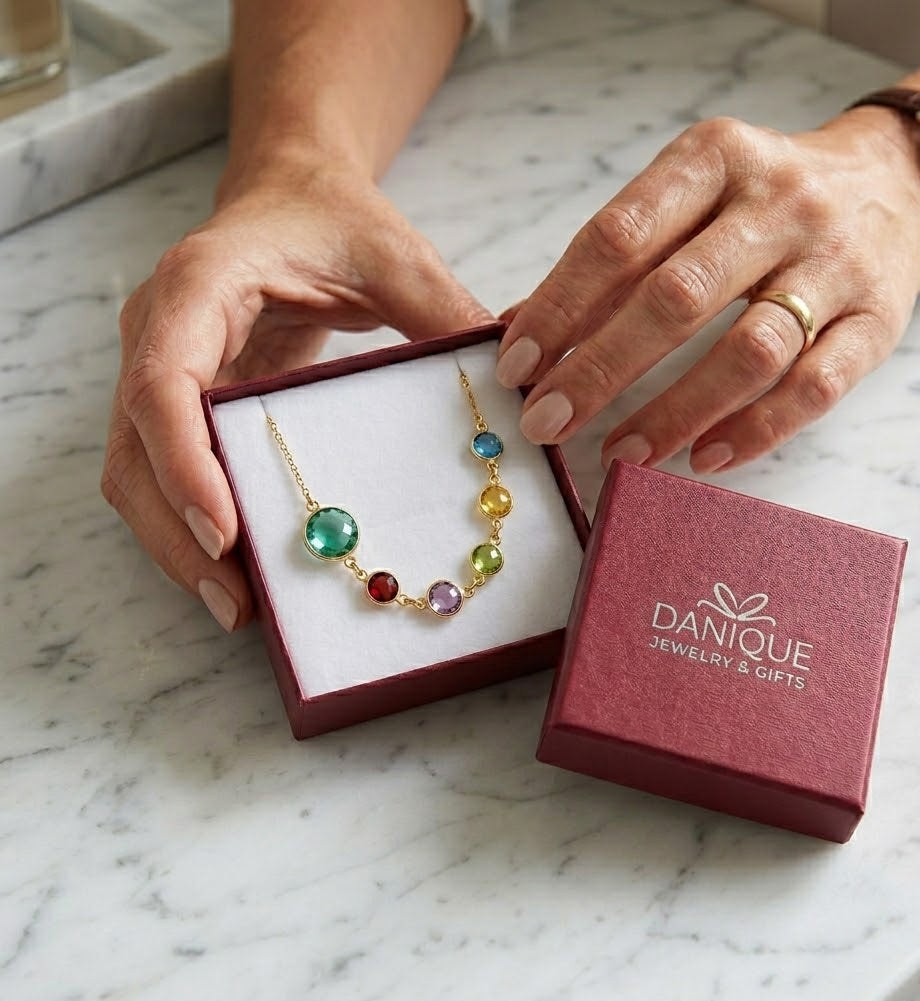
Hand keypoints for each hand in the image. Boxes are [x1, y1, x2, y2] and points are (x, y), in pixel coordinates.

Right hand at [103, 153, 490, 630]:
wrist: (291, 197)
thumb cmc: (336, 219)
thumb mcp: (398, 256)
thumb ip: (444, 316)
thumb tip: (510, 390)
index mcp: (199, 286)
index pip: (164, 383)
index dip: (185, 462)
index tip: (223, 532)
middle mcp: (159, 332)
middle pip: (133, 449)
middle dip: (176, 533)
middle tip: (237, 604)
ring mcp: (159, 370)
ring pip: (136, 473)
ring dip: (176, 545)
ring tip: (239, 609)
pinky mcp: (181, 402)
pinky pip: (165, 473)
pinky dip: (192, 525)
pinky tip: (241, 570)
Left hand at [497, 107, 919, 471]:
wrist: (899, 184)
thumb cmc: (764, 203)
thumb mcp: (690, 199)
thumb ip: (613, 260)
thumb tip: (519, 331)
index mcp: (714, 159)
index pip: (619, 236)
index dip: (560, 306)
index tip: (516, 366)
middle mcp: (777, 204)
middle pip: (675, 297)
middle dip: (600, 368)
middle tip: (546, 423)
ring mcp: (834, 263)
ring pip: (748, 348)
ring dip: (673, 411)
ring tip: (619, 454)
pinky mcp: (877, 321)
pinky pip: (814, 387)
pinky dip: (754, 431)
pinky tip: (701, 459)